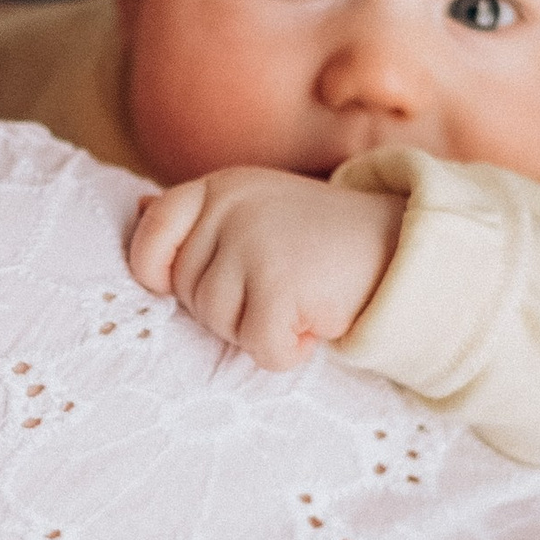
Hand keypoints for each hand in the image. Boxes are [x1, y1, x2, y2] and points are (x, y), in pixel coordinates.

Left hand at [128, 167, 405, 372]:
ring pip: (218, 324)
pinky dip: (288, 351)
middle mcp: (230, 209)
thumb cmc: (323, 239)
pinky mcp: (278, 285)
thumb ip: (198, 215)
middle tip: (280, 287)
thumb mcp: (257, 209)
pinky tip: (316, 323)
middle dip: (229, 308)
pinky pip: (257, 347)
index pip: (151, 233)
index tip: (182, 285)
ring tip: (301, 299)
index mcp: (220, 188)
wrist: (404, 247)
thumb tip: (135, 209)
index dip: (157, 270)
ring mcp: (252, 244)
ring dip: (260, 330)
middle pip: (187, 294)